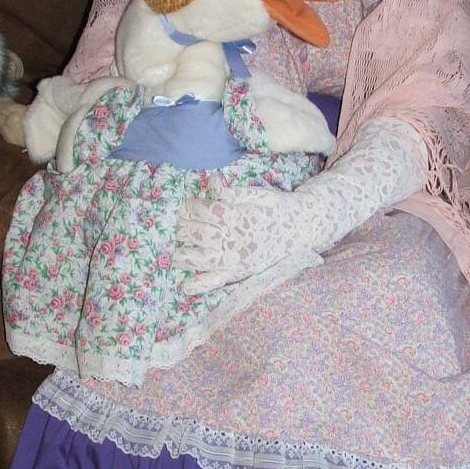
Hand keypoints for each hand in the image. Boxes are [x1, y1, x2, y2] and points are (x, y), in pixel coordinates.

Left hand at [174, 185, 298, 292]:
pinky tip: (185, 287)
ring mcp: (233, 260)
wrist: (300, 229)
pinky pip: (215, 282)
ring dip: (180, 253)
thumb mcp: (256, 194)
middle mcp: (230, 240)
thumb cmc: (275, 208)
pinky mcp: (238, 273)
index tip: (181, 204)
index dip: (187, 206)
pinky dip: (200, 286)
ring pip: (198, 258)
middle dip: (179, 227)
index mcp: (234, 217)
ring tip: (169, 249)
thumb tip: (211, 181)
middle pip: (195, 233)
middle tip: (170, 223)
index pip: (201, 211)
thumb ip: (231, 191)